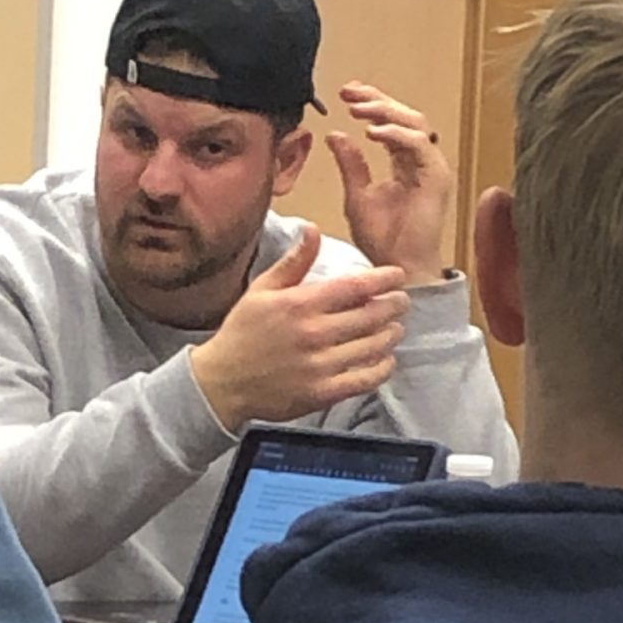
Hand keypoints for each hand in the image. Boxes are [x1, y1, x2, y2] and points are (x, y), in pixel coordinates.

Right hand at [190, 225, 408, 432]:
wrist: (221, 382)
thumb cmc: (242, 333)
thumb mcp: (261, 290)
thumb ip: (293, 262)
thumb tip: (313, 229)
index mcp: (299, 304)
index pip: (355, 287)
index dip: (384, 279)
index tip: (397, 275)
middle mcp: (313, 333)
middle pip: (371, 316)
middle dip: (394, 306)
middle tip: (401, 302)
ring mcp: (319, 365)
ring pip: (373, 346)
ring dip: (391, 334)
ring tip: (394, 328)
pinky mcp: (322, 393)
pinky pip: (365, 379)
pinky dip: (382, 368)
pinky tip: (385, 360)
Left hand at [327, 81, 451, 284]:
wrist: (398, 267)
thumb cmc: (382, 238)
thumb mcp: (356, 194)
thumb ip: (351, 164)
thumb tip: (336, 134)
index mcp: (404, 162)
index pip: (391, 122)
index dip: (372, 103)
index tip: (345, 94)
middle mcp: (421, 161)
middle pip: (406, 116)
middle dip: (377, 100)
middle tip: (350, 93)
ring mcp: (432, 168)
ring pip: (415, 123)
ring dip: (385, 112)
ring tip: (358, 110)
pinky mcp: (437, 177)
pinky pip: (419, 145)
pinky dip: (396, 134)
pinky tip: (372, 133)